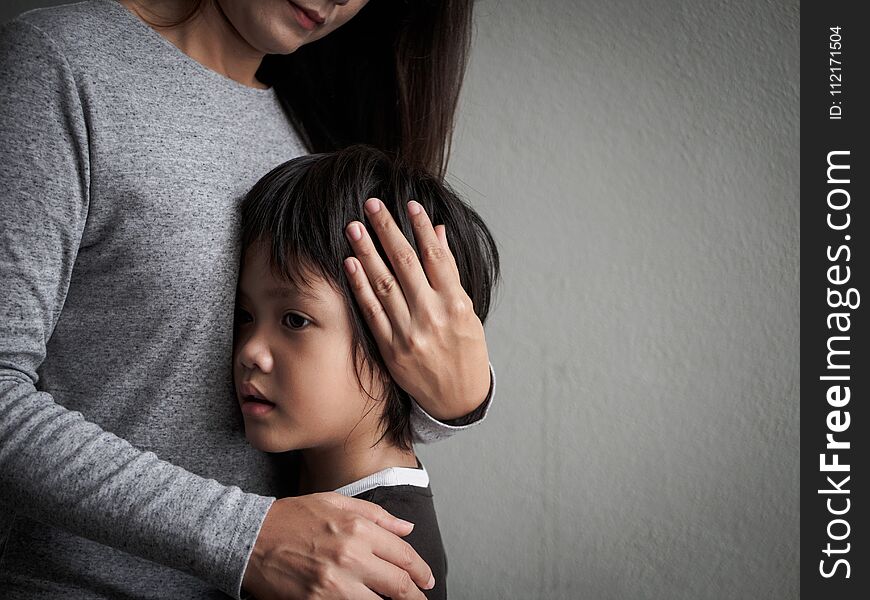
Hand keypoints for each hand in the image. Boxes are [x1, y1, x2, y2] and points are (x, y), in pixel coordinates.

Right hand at [242, 492, 433, 599]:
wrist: (251, 537)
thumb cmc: (293, 517)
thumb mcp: (337, 502)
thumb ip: (377, 516)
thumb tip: (407, 529)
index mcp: (358, 528)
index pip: (403, 555)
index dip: (420, 570)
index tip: (426, 579)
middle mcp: (350, 555)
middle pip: (398, 585)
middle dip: (415, 596)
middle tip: (422, 599)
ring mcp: (334, 583)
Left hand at [343, 198, 490, 420]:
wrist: (458, 398)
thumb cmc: (466, 351)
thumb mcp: (467, 311)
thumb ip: (449, 273)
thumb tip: (437, 234)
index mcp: (454, 304)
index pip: (435, 256)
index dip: (420, 227)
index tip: (409, 204)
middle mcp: (431, 316)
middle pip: (405, 263)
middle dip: (387, 230)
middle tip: (372, 204)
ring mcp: (408, 333)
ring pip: (384, 283)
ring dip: (367, 252)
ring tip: (354, 227)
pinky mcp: (390, 348)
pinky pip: (372, 311)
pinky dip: (360, 286)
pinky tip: (350, 263)